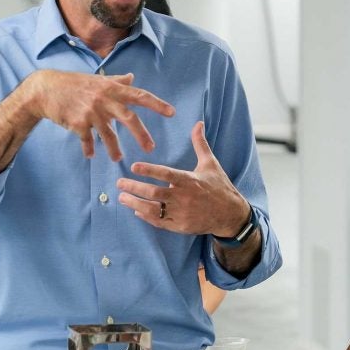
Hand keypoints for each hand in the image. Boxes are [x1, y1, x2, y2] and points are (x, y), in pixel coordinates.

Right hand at [27, 69, 174, 160]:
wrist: (46, 89)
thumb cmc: (75, 84)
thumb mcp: (98, 79)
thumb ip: (117, 81)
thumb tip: (132, 78)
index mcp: (112, 89)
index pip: (140, 96)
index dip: (157, 104)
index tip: (172, 113)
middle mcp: (104, 100)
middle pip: (129, 118)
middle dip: (141, 135)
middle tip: (151, 148)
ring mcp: (91, 112)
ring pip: (108, 135)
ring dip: (114, 149)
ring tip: (118, 159)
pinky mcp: (78, 123)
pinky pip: (88, 140)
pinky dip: (89, 149)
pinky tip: (91, 155)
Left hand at [117, 121, 250, 235]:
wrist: (230, 214)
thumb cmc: (219, 186)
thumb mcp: (211, 163)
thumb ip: (200, 144)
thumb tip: (198, 123)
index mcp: (189, 180)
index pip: (165, 174)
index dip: (149, 170)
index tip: (133, 166)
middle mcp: (183, 197)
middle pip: (153, 193)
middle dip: (134, 188)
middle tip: (119, 183)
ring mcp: (181, 213)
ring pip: (152, 209)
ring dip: (135, 203)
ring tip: (122, 198)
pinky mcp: (180, 226)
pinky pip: (159, 222)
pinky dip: (146, 217)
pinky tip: (137, 210)